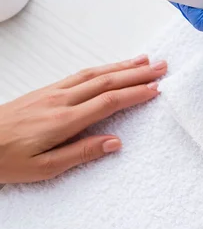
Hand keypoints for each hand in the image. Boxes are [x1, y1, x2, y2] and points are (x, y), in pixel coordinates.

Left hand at [0, 55, 166, 182]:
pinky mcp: (45, 91)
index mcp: (64, 120)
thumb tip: (115, 142)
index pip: (108, 102)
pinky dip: (101, 68)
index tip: (156, 89)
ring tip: (144, 60)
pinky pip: (80, 74)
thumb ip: (81, 153)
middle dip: (137, 73)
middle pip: (106, 81)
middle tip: (161, 66)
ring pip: (94, 74)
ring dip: (122, 66)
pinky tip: (111, 68)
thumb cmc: (5, 159)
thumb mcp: (43, 168)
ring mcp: (52, 92)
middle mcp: (61, 100)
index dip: (135, 94)